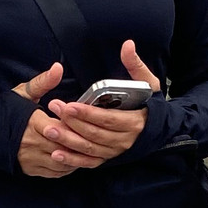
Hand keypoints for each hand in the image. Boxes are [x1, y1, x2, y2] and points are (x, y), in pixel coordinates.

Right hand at [13, 63, 77, 177]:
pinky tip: (74, 158)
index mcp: (32, 122)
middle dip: (77, 141)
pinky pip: (55, 173)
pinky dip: (67, 167)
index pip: (60, 126)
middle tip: (90, 134)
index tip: (80, 118)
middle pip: (63, 145)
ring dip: (75, 156)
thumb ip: (43, 81)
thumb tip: (58, 68)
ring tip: (85, 147)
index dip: (72, 123)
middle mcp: (33, 143)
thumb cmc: (5, 111)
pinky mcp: (31, 169)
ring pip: (61, 161)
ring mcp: (32, 158)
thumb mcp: (23, 92)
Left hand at [44, 40, 160, 167]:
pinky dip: (73, 160)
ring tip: (49, 129)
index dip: (88, 113)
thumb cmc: (150, 102)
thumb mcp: (147, 81)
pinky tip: (56, 153)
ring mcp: (115, 151)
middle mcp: (125, 140)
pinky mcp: (108, 157)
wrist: (158, 127)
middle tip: (55, 109)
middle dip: (73, 123)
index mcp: (134, 121)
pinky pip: (89, 162)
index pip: (108, 119)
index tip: (70, 105)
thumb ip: (135, 64)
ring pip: (90, 149)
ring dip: (68, 141)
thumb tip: (128, 45)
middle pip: (95, 134)